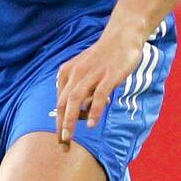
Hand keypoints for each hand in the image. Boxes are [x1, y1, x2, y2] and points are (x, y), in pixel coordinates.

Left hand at [55, 18, 146, 147]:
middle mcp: (76, 73)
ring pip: (76, 100)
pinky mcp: (108, 75)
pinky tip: (93, 124)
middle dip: (61, 126)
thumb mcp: (86, 72)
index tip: (60, 140)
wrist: (121, 36)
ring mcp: (92, 74)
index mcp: (67, 73)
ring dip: (71, 121)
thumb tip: (82, 115)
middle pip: (64, 103)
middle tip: (62, 144)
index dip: (59, 122)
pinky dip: (94, 111)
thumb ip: (82, 91)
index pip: (60, 102)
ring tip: (69, 137)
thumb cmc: (103, 57)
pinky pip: (98, 96)